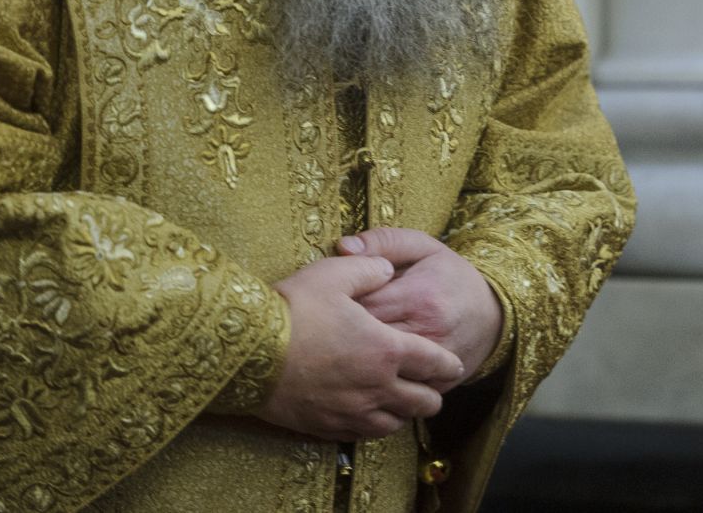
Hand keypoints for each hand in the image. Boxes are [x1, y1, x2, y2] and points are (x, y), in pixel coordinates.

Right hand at [257, 254, 464, 441]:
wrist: (248, 352)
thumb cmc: (293, 309)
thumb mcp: (334, 274)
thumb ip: (369, 268)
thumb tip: (386, 268)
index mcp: (387, 349)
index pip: (434, 362)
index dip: (449, 363)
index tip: (454, 363)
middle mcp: (377, 387)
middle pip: (424, 402)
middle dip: (433, 392)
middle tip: (430, 383)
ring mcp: (352, 411)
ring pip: (397, 424)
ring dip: (405, 412)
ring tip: (401, 399)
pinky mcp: (328, 426)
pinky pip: (365, 435)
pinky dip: (376, 425)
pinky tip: (369, 413)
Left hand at [336, 228, 502, 384]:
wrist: (495, 314)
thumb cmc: (450, 276)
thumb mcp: (422, 247)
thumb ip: (382, 241)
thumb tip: (342, 246)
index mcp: (420, 295)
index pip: (363, 305)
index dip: (337, 305)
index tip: (325, 303)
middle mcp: (428, 332)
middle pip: (368, 341)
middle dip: (342, 336)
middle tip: (325, 329)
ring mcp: (435, 364)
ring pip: (381, 371)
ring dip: (356, 363)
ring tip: (340, 352)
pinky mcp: (438, 385)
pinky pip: (400, 391)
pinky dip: (378, 384)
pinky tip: (363, 373)